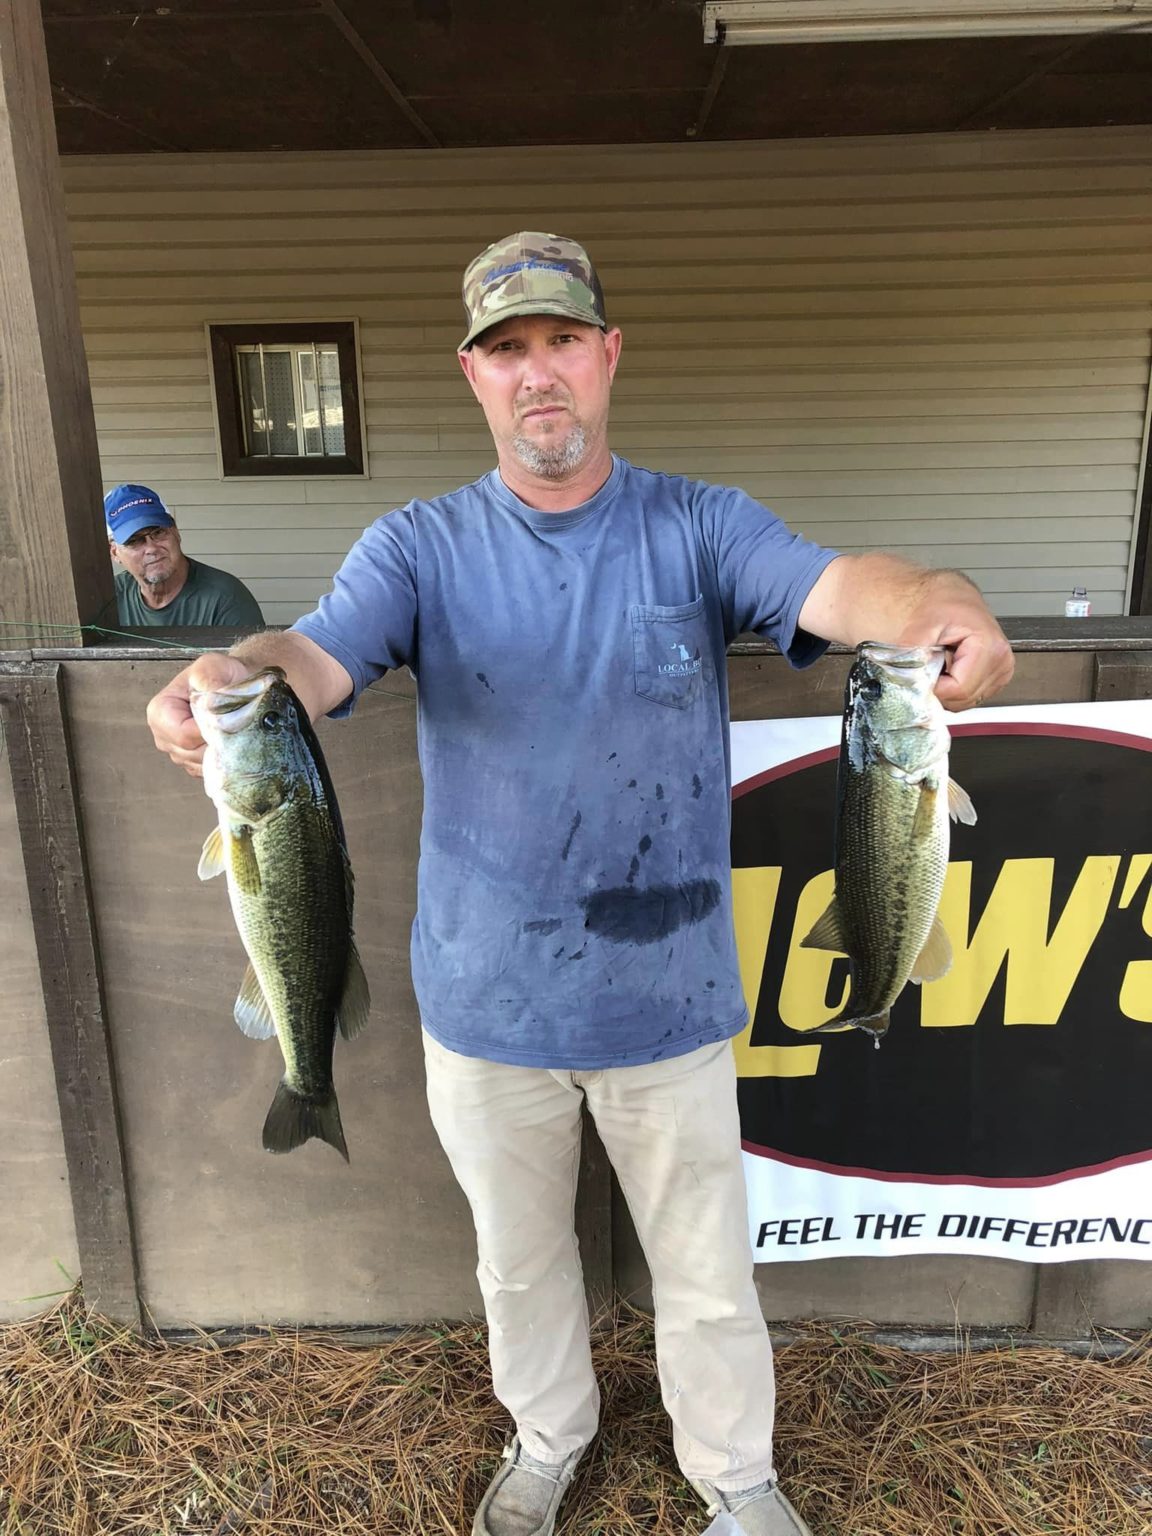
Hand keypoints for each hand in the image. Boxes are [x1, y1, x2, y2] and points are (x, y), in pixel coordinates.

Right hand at [146, 652, 251, 775]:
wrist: (235, 685)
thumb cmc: (223, 674)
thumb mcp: (214, 665)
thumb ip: (208, 675)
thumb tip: (207, 693)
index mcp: (160, 712)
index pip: (184, 735)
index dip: (210, 729)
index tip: (228, 717)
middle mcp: (164, 737)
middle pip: (193, 753)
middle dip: (218, 741)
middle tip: (236, 722)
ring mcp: (178, 754)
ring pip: (204, 764)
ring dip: (224, 750)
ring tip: (234, 729)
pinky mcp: (194, 765)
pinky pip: (211, 771)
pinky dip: (225, 759)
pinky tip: (232, 740)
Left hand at [896, 574, 1014, 712]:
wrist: (951, 597)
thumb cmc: (940, 605)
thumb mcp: (920, 626)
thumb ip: (913, 657)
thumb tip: (907, 684)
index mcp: (990, 648)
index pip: (958, 691)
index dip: (933, 687)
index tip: (921, 672)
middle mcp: (1002, 661)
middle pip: (963, 700)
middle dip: (939, 688)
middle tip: (930, 664)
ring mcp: (1002, 671)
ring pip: (965, 702)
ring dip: (946, 689)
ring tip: (941, 662)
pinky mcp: (997, 678)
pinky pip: (969, 697)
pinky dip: (954, 688)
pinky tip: (950, 668)